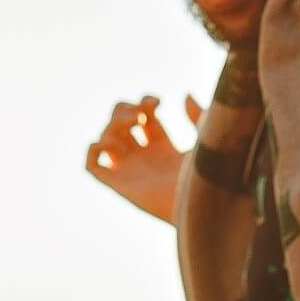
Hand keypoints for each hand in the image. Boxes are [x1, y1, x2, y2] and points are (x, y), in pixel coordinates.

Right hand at [84, 94, 199, 224]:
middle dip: (124, 110)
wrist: (200, 205)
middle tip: (139, 113)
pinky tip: (112, 141)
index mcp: (164, 148)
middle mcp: (143, 158)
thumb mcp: (205, 140)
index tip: (157, 102)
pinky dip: (94, 150)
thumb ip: (197, 116)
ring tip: (133, 123)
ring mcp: (130, 170)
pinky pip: (93, 166)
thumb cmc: (207, 177)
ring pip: (105, 139)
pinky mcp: (119, 184)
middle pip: (120, 124)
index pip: (144, 118)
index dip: (145, 103)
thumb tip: (185, 95)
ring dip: (112, 124)